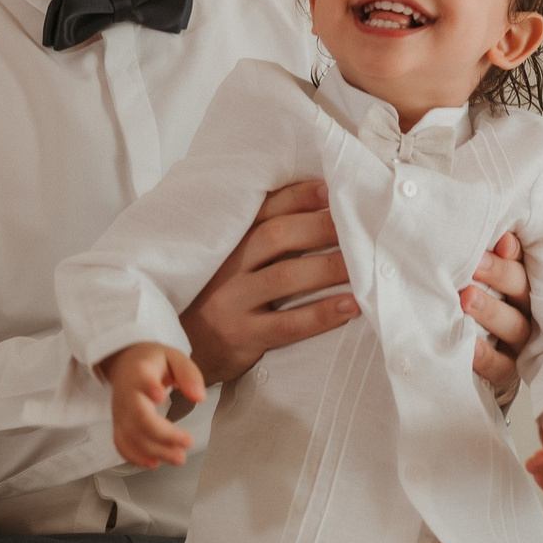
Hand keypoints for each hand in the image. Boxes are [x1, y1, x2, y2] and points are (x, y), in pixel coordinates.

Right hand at [99, 341, 206, 468]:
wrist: (125, 363)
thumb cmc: (154, 361)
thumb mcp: (175, 358)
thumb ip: (189, 375)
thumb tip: (200, 398)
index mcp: (140, 372)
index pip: (141, 380)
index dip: (148, 388)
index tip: (160, 397)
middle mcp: (126, 394)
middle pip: (139, 417)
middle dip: (163, 434)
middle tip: (188, 442)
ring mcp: (120, 411)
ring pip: (132, 436)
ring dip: (155, 451)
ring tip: (180, 458)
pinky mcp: (118, 424)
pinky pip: (121, 444)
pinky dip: (135, 457)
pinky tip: (154, 463)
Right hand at [179, 180, 358, 389]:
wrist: (176, 354)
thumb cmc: (213, 301)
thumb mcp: (224, 265)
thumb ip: (255, 240)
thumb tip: (314, 207)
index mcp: (224, 243)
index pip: (263, 209)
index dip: (299, 196)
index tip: (332, 188)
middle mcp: (225, 268)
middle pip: (277, 236)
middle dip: (321, 226)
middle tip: (359, 224)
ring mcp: (231, 303)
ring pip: (285, 277)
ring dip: (330, 267)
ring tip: (365, 265)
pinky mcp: (241, 337)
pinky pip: (288, 325)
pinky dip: (322, 314)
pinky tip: (352, 306)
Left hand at [462, 231, 532, 401]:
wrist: (465, 357)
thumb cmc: (463, 301)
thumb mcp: (471, 276)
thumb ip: (477, 255)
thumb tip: (473, 228)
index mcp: (519, 282)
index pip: (523, 261)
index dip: (513, 252)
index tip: (501, 241)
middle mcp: (525, 310)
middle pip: (521, 289)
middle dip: (499, 275)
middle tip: (475, 264)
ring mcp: (518, 342)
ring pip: (515, 326)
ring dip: (492, 311)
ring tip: (467, 298)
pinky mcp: (506, 372)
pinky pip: (501, 365)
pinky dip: (486, 356)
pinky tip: (471, 345)